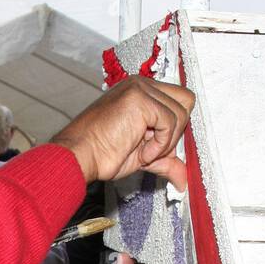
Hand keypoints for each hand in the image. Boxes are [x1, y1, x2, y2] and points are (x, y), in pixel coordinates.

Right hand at [51, 76, 194, 187]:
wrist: (79, 157)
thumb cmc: (100, 154)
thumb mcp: (142, 155)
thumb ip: (165, 159)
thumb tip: (183, 178)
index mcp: (141, 92)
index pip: (178, 102)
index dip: (175, 129)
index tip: (157, 149)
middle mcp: (141, 85)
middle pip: (185, 101)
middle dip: (176, 132)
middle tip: (152, 150)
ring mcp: (140, 89)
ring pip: (181, 113)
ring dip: (166, 142)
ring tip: (142, 152)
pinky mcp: (140, 99)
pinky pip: (170, 122)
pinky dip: (160, 144)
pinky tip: (141, 151)